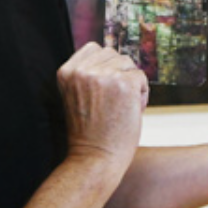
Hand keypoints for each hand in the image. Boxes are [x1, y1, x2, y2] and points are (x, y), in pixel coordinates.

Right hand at [57, 42, 148, 174]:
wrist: (94, 159)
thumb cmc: (89, 132)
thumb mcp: (77, 96)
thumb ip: (89, 75)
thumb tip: (115, 56)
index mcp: (66, 72)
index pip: (93, 48)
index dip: (105, 65)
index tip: (106, 88)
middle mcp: (82, 70)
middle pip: (113, 54)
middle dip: (119, 74)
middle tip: (116, 101)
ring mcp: (102, 75)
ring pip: (128, 63)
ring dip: (131, 82)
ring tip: (123, 107)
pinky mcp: (123, 84)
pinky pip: (140, 77)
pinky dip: (142, 93)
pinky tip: (133, 111)